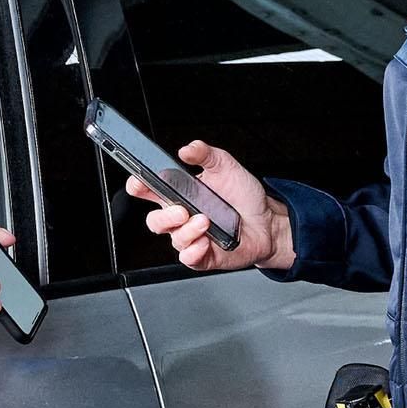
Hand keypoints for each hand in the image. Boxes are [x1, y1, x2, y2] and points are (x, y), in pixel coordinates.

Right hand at [124, 141, 289, 271]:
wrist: (268, 222)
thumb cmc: (244, 197)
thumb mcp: (226, 167)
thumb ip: (205, 154)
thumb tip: (187, 149)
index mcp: (180, 194)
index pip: (149, 190)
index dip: (138, 186)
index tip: (138, 183)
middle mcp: (182, 218)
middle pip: (155, 221)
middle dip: (164, 216)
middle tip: (182, 210)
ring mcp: (192, 238)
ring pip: (174, 239)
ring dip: (187, 231)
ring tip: (205, 221)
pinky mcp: (204, 256)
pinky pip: (189, 258)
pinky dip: (194, 251)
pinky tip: (205, 242)